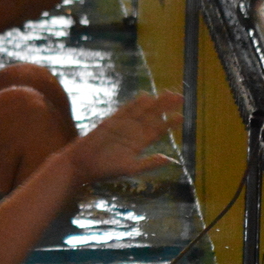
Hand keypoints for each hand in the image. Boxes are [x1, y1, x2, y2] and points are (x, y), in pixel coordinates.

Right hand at [64, 92, 180, 183]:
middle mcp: (132, 133)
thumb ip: (148, 163)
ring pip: (141, 111)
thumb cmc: (104, 170)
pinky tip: (145, 96)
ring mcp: (121, 126)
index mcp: (138, 144)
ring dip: (153, 103)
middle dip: (165, 107)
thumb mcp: (130, 168)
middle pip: (152, 117)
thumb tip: (169, 159)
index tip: (182, 116)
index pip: (157, 131)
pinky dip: (134, 104)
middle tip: (179, 97)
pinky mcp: (110, 122)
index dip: (169, 123)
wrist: (81, 165)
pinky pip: (124, 111)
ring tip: (167, 93)